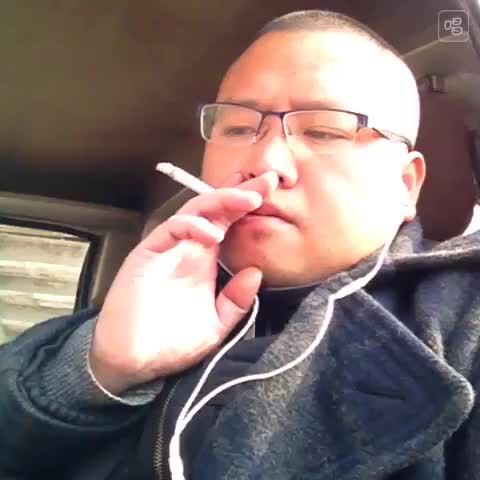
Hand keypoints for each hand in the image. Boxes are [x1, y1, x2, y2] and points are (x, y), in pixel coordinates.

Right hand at [89, 172, 278, 393]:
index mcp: (205, 260)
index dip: (248, 206)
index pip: (229, 223)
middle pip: (215, 209)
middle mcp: (188, 248)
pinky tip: (215, 234)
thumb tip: (256, 273)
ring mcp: (167, 248)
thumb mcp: (216, 323)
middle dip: (241, 192)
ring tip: (249, 199)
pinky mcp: (147, 254)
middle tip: (268, 181)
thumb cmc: (172, 342)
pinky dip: (192, 227)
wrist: (133, 362)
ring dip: (222, 201)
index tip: (274, 192)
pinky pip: (171, 230)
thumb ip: (236, 301)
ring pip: (195, 211)